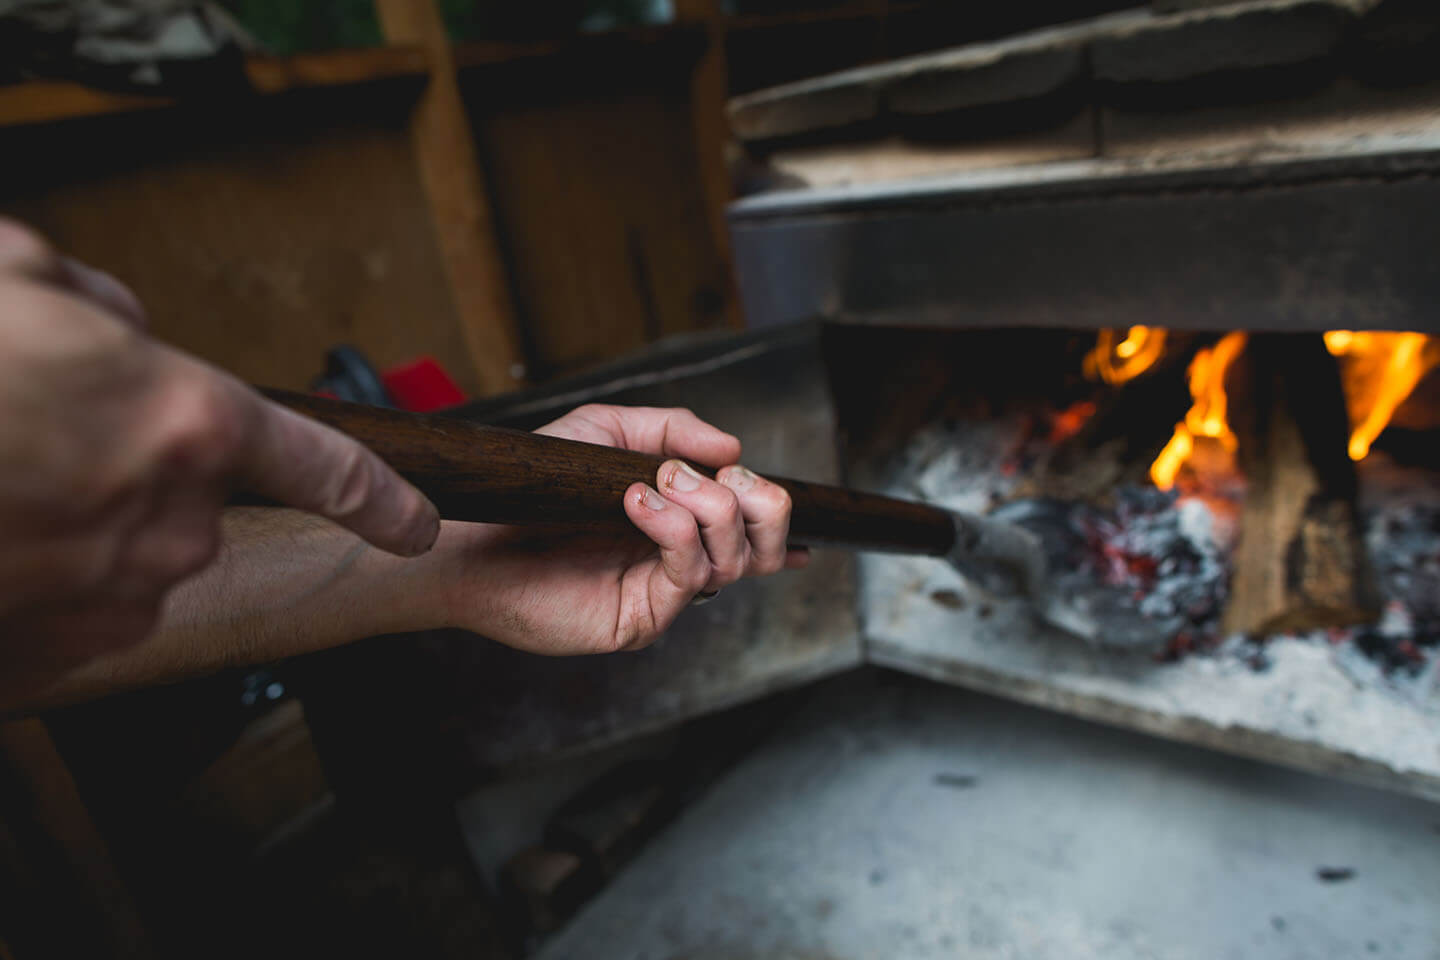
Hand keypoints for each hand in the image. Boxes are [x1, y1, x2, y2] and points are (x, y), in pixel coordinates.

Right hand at [0, 219, 438, 688]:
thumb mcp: (11, 276)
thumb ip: (90, 297)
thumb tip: (117, 319)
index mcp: (188, 424)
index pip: (325, 462)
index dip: (376, 494)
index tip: (414, 522)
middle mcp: (173, 523)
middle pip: (186, 494)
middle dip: (126, 460)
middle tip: (32, 427)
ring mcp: (111, 600)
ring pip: (118, 551)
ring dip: (67, 519)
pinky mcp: (50, 657)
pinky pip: (64, 606)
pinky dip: (27, 576)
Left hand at [431, 403, 807, 654]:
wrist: (473, 533)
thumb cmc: (532, 483)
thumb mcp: (605, 431)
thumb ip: (671, 429)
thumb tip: (732, 449)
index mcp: (677, 523)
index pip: (752, 528)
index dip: (776, 513)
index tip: (766, 488)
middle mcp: (676, 561)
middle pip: (763, 549)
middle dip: (763, 504)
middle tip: (721, 478)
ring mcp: (660, 592)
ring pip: (734, 559)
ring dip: (709, 507)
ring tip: (658, 481)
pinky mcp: (640, 618)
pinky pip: (688, 575)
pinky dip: (675, 528)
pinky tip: (639, 501)